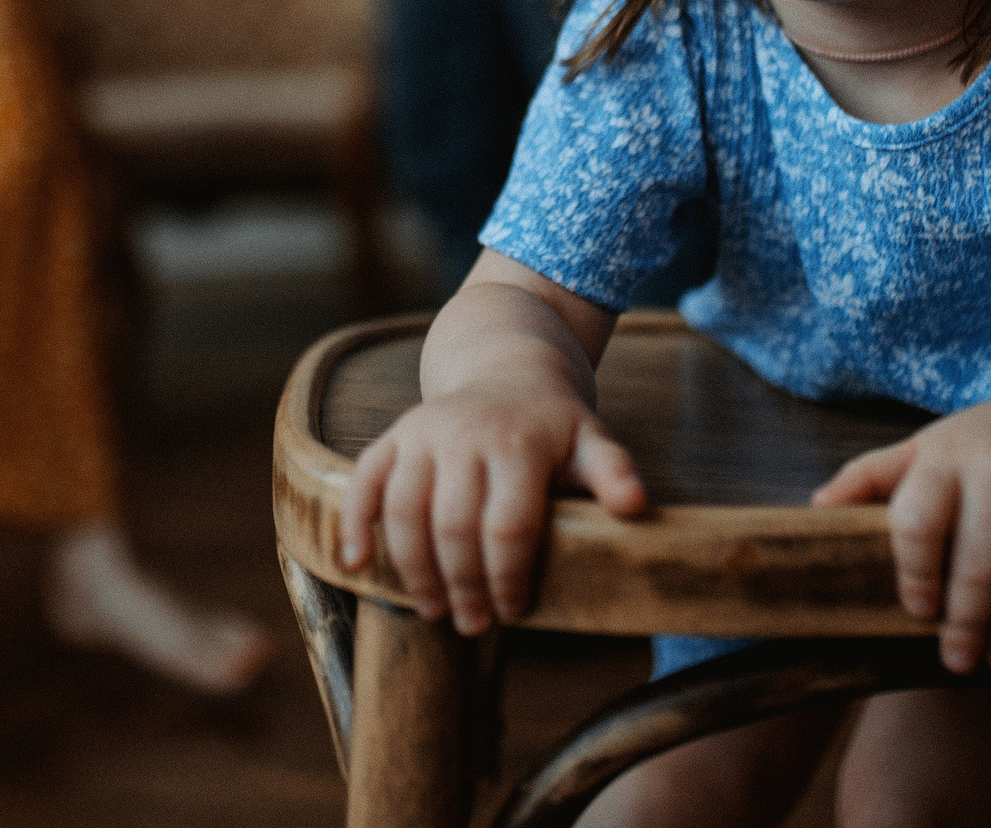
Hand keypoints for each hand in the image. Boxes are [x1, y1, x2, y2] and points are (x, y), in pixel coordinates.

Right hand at [340, 382, 645, 635]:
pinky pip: (365, 481)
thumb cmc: (553, 424)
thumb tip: (636, 506)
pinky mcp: (394, 436)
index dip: (508, 578)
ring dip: (415, 570)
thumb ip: (613, 473)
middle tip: (473, 623)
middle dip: (462, 585)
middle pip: (454, 527)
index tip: (514, 611)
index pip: (508, 527)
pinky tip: (357, 564)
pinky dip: (355, 523)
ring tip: (434, 609)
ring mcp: (424, 434)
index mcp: (520, 444)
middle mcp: (466, 436)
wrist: (507, 367)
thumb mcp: (592, 442)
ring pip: (405, 511)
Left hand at [813, 386, 990, 674]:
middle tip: (961, 661)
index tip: (920, 613)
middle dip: (966, 625)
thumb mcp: (925, 449)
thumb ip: (871, 477)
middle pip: (977, 564)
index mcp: (944, 454)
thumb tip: (816, 509)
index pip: (917, 524)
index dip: (914, 576)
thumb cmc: (983, 444)